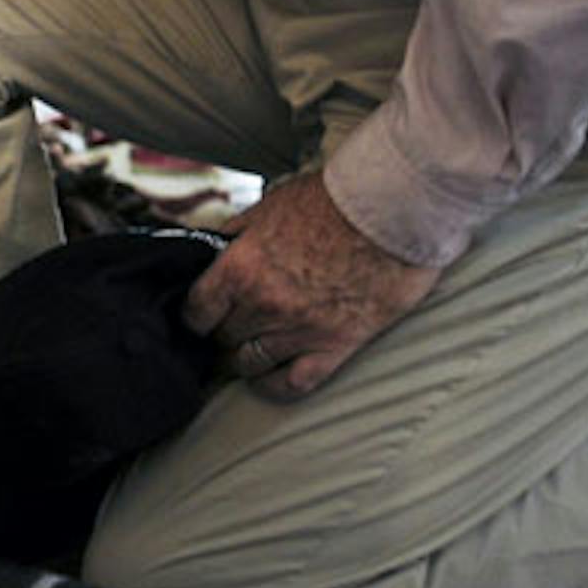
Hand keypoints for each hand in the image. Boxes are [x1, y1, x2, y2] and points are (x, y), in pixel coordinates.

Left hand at [182, 170, 438, 400]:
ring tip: (247, 350)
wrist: (392, 212)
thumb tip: (213, 249)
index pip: (196, 310)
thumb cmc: (334, 201)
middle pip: (223, 337)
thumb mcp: (269, 206)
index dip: (195, 314)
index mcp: (241, 268)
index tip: (200, 314)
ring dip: (244, 358)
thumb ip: (237, 234)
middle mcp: (264, 305)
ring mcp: (299, 330)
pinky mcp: (336, 346)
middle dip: (222, 331)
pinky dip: (275, 385)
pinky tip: (269, 378)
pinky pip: (293, 383)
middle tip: (228, 327)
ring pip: (250, 363)